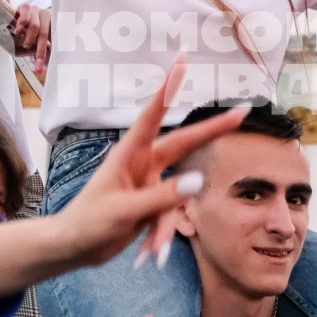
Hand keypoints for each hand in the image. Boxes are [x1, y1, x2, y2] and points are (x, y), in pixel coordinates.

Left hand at [11, 3, 50, 71]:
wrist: (41, 30)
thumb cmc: (21, 29)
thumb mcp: (6, 30)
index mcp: (23, 10)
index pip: (23, 10)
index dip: (21, 20)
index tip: (17, 31)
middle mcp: (37, 12)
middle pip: (34, 24)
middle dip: (30, 37)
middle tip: (25, 46)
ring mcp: (49, 19)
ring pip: (45, 33)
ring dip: (40, 49)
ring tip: (36, 63)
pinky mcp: (58, 27)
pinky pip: (56, 38)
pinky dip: (51, 51)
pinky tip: (46, 62)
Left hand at [53, 55, 246, 268]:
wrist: (73, 249)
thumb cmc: (89, 223)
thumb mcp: (126, 210)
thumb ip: (163, 197)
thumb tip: (200, 180)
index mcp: (129, 154)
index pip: (153, 114)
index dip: (169, 88)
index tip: (181, 60)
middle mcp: (142, 164)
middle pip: (184, 144)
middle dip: (213, 132)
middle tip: (243, 112)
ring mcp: (149, 184)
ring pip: (177, 199)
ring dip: (165, 228)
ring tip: (150, 253)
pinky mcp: (151, 204)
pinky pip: (168, 218)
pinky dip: (159, 238)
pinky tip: (147, 256)